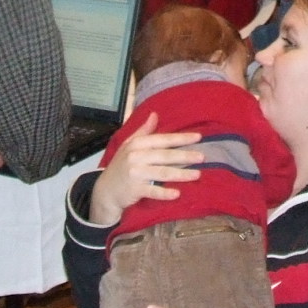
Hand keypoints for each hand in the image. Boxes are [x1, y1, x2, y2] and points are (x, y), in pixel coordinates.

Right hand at [86, 115, 204, 226]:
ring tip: (198, 174)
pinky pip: (153, 192)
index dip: (180, 138)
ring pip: (162, 173)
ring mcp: (135, 174)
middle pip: (165, 156)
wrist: (105, 190)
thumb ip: (144, 131)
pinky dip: (165, 193)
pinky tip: (177, 194)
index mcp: (137, 144)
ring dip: (181, 174)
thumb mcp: (129, 145)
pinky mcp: (134, 190)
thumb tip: (155, 114)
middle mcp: (136, 157)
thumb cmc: (121, 166)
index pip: (162, 140)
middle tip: (202, 156)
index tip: (198, 137)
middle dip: (185, 156)